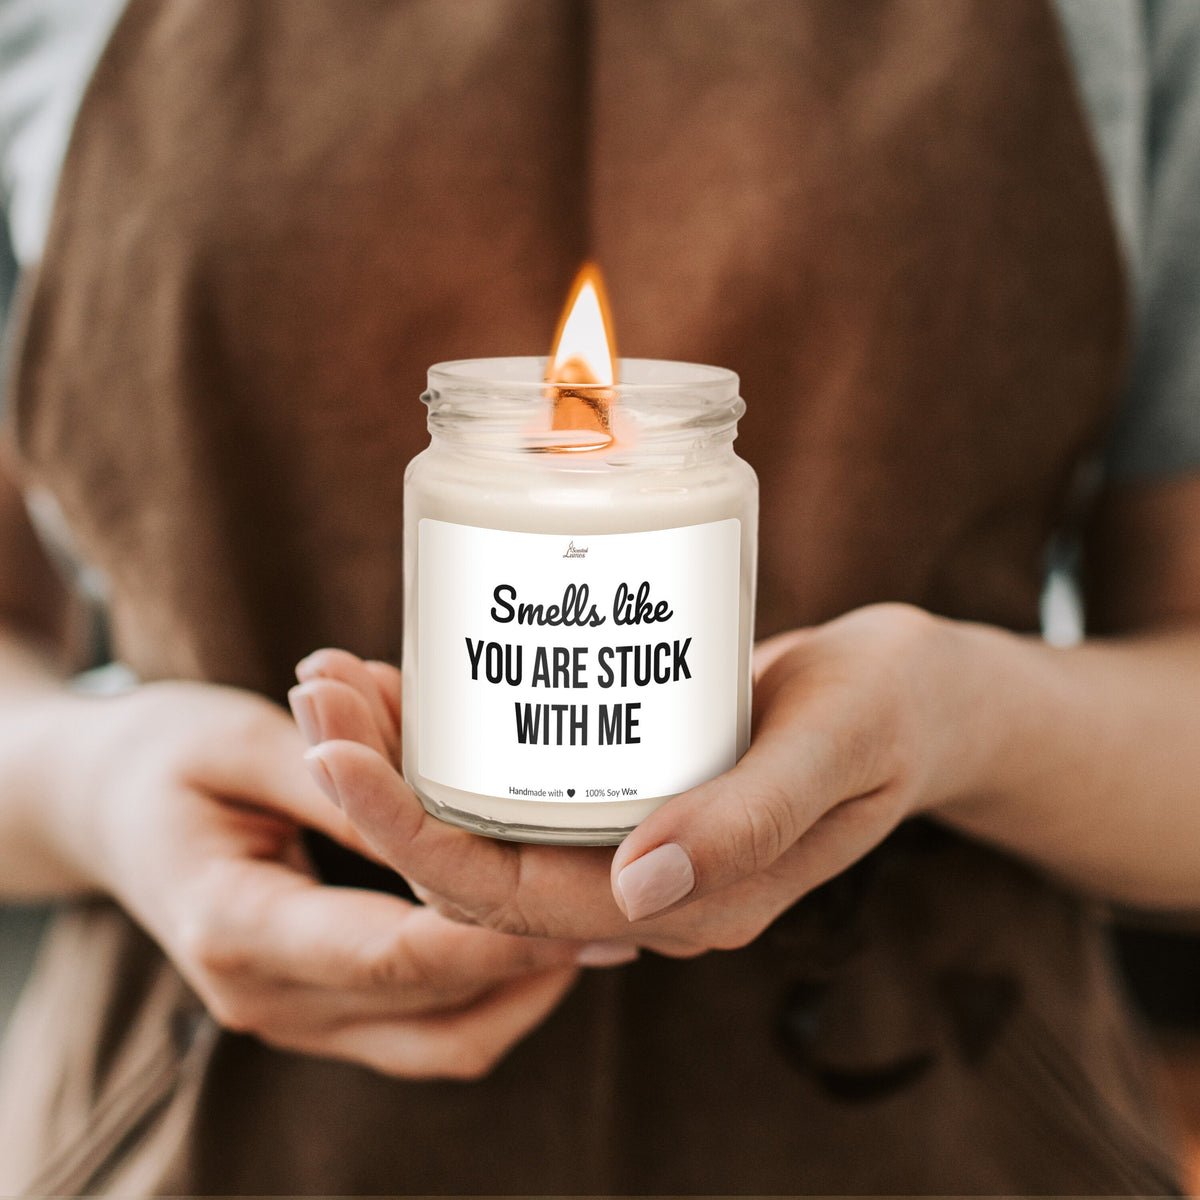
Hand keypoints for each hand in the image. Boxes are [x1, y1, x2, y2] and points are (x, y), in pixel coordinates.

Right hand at [54, 680, 629, 1078]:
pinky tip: (534, 939)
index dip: (497, 933)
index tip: (584, 902)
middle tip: (619, 912)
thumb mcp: (242, 742)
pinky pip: (419, 1031)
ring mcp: (289, 1014)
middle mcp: (264, 995)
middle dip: (532, 963)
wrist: (103, 806)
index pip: (395, 954)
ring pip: (437, 1041)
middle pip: (432, 1007)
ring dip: (520, 992)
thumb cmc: (164, 757)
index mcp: (237, 926)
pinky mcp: (315, 1006)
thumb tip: (437, 807)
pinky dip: (484, 996)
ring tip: (594, 928)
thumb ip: (336, 781)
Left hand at [296, 604, 974, 955]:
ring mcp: (630, 844)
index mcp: (691, 905)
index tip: (334, 751)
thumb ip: (751, 819)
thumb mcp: (838, 746)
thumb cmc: (890, 709)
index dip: (412, 835)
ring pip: (484, 824)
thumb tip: (640, 890)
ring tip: (334, 676)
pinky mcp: (626, 792)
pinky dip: (455, 735)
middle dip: (378, 788)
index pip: (517, 899)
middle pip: (475, 864)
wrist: (918, 695)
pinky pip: (519, 783)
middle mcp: (643, 890)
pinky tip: (410, 678)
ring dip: (400, 759)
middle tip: (314, 689)